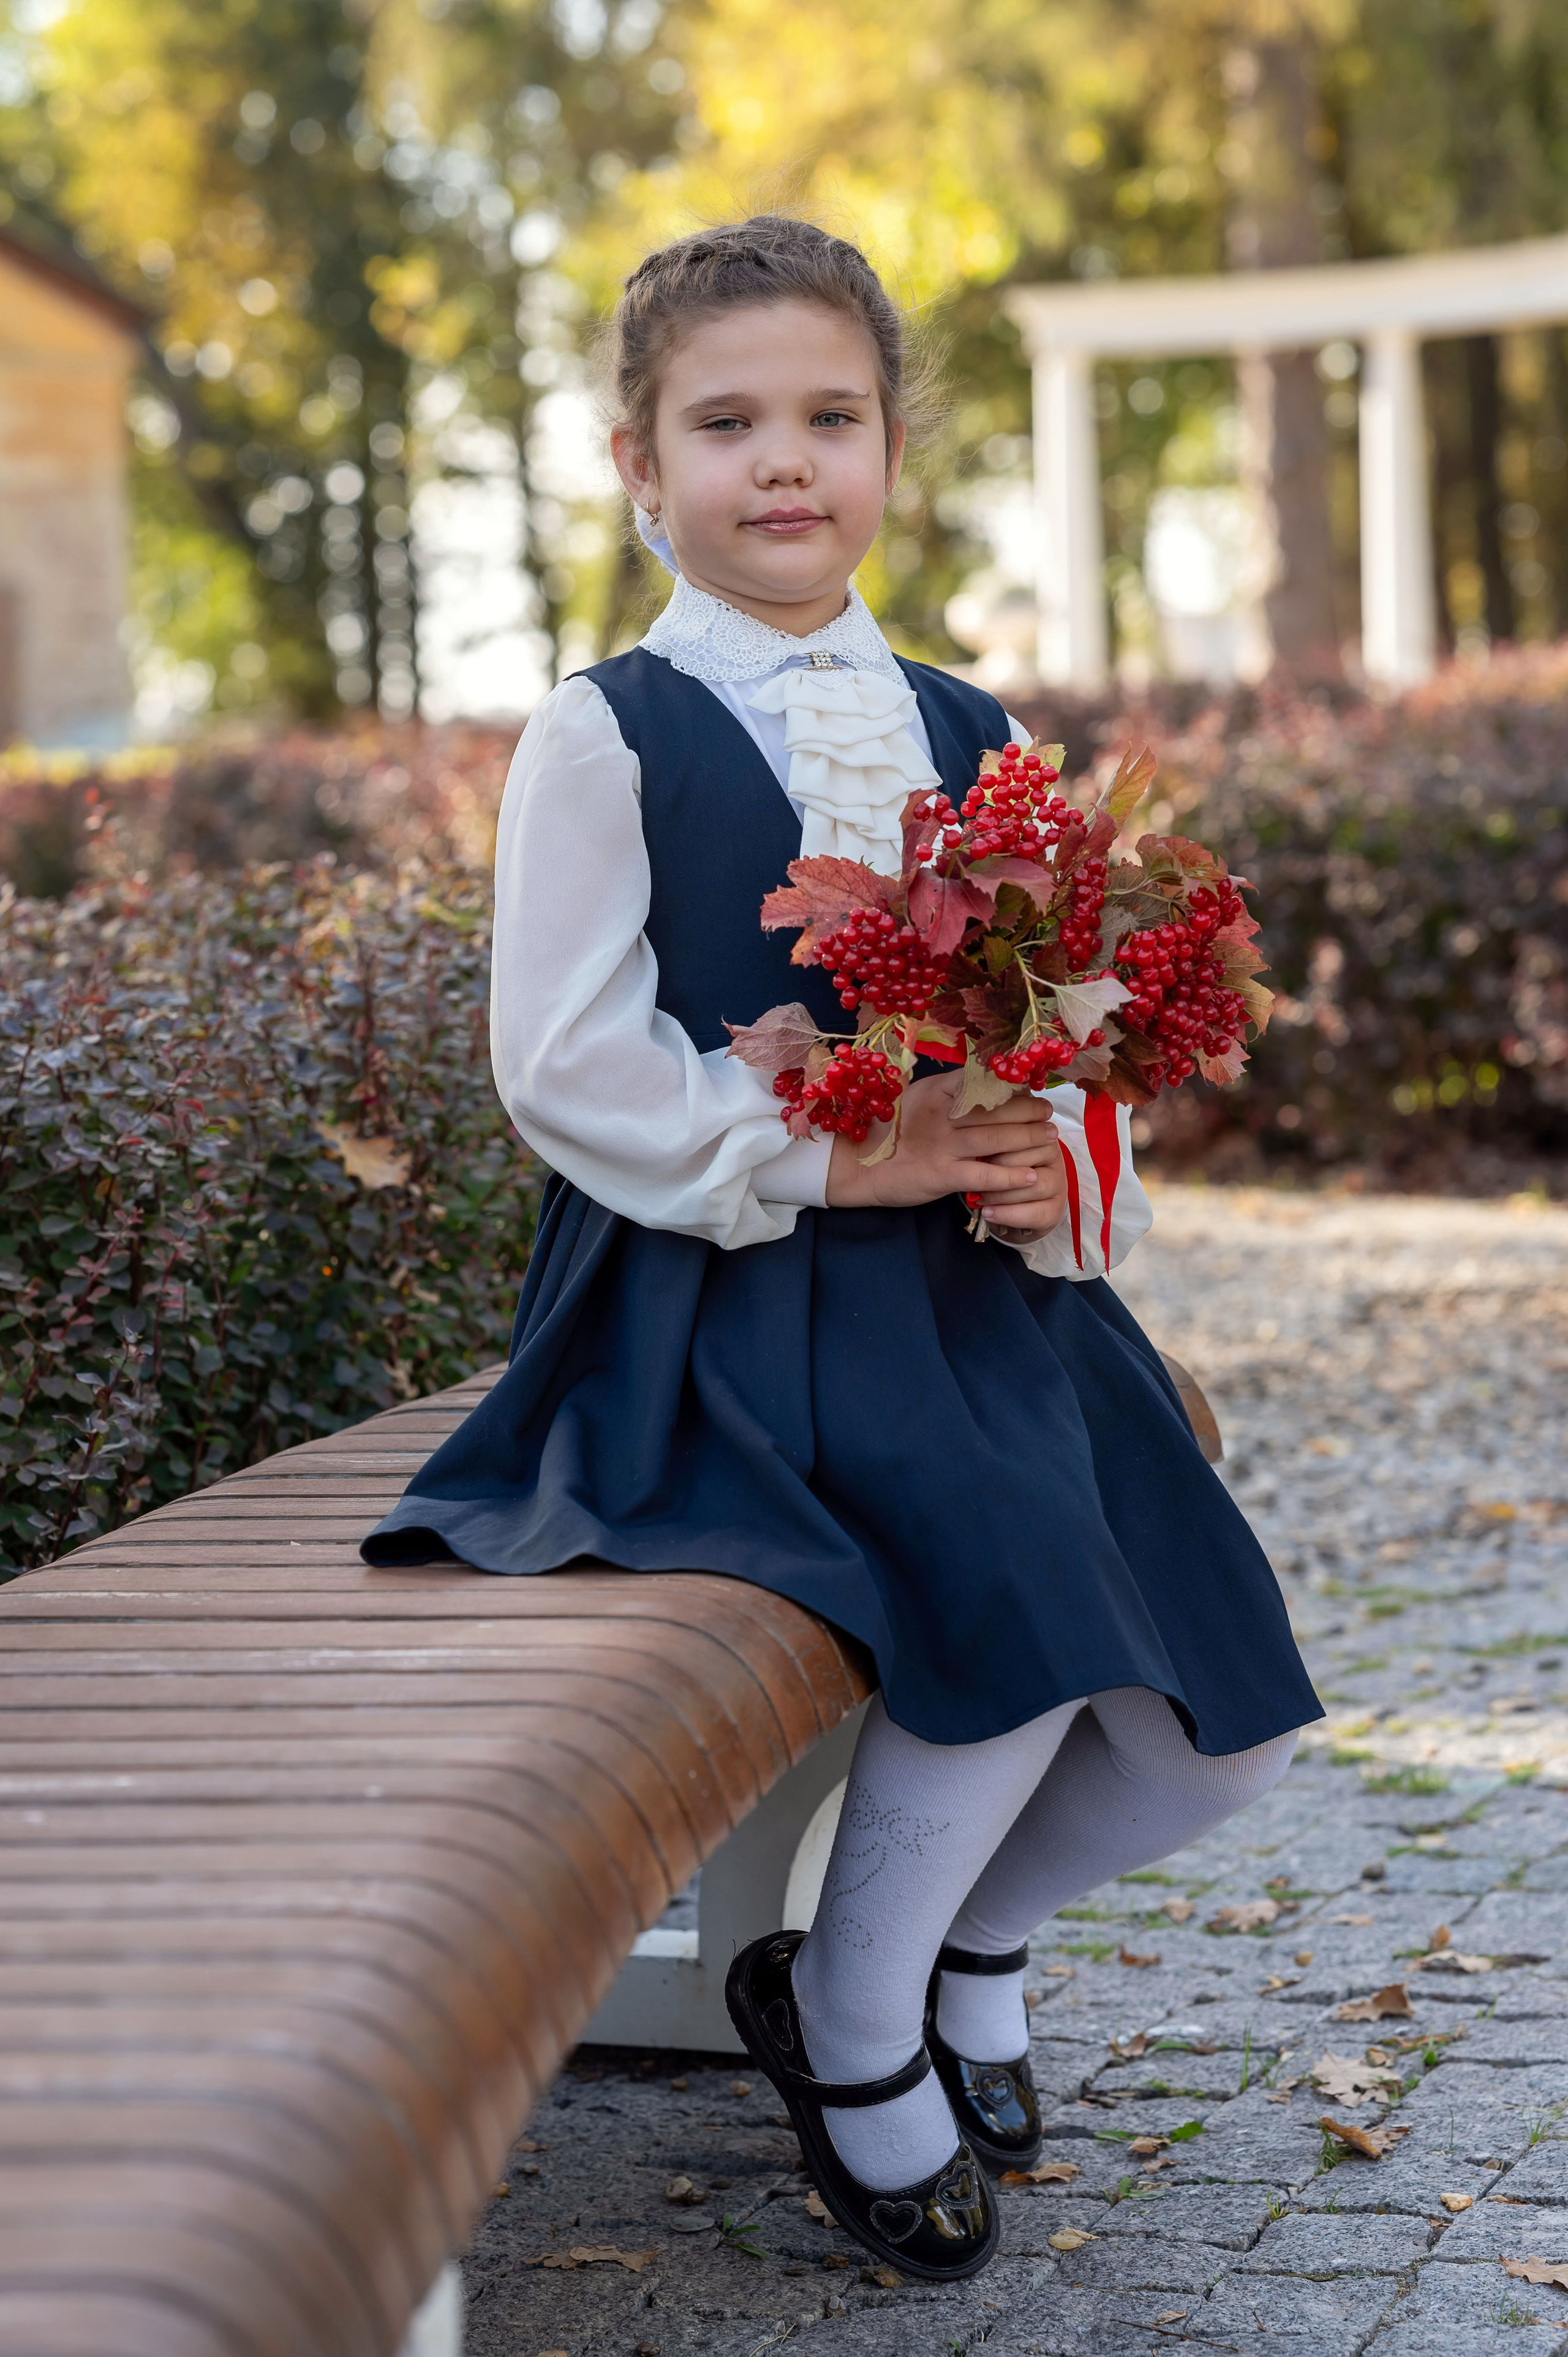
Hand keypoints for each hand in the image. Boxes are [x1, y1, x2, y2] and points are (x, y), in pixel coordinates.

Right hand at [825, 1071, 1065, 1235]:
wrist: (855, 1165)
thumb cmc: (891, 1130)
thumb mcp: (917, 1098)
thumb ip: (948, 1089)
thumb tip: (984, 1078)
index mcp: (936, 1091)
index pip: (982, 1081)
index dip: (1012, 1083)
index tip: (1033, 1085)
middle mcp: (941, 1115)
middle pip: (996, 1110)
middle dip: (1029, 1111)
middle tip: (1049, 1112)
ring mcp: (942, 1145)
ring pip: (997, 1140)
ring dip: (1029, 1139)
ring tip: (1049, 1137)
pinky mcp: (943, 1175)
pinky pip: (986, 1175)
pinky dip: (1011, 1176)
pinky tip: (1032, 1175)